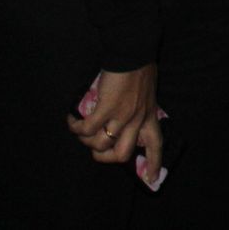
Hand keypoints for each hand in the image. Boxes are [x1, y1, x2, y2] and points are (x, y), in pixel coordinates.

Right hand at [68, 65, 163, 180]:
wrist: (132, 50)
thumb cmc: (139, 67)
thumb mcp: (147, 92)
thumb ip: (139, 107)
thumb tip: (126, 117)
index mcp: (149, 115)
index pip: (156, 144)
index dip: (152, 163)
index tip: (149, 179)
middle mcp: (137, 119)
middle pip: (122, 154)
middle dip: (106, 158)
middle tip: (97, 150)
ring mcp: (122, 115)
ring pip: (100, 145)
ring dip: (86, 140)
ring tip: (81, 129)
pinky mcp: (106, 108)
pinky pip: (87, 128)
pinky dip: (76, 127)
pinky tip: (72, 119)